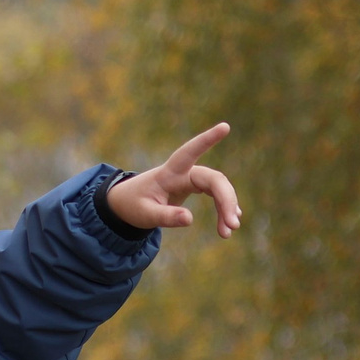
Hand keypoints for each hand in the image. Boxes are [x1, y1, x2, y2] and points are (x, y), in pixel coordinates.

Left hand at [107, 123, 243, 237]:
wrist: (127, 205)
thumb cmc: (134, 206)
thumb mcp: (145, 214)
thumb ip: (166, 216)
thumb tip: (190, 219)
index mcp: (169, 173)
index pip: (189, 152)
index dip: (207, 139)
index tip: (225, 126)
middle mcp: (184, 173)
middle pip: (214, 179)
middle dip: (226, 200)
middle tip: (232, 227)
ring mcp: (191, 179)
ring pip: (218, 187)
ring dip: (227, 208)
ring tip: (227, 233)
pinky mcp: (194, 187)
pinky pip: (216, 194)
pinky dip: (224, 208)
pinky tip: (229, 223)